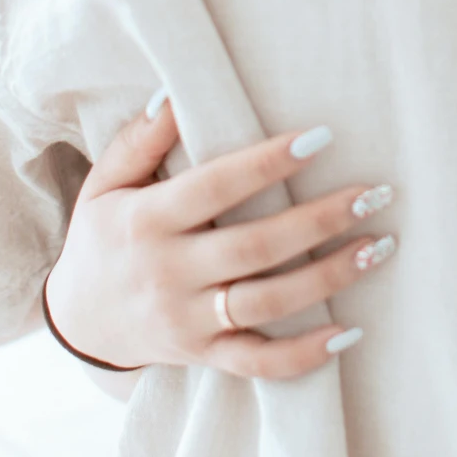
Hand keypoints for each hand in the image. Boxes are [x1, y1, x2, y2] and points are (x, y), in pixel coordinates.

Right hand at [43, 101, 395, 378]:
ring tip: (379, 246)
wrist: (77, 320)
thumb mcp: (105, 182)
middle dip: (321, 219)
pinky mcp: (204, 357)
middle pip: (256, 246)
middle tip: (375, 192)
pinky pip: (259, 364)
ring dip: (329, 277)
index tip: (322, 137)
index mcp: (147, 221)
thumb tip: (175, 92)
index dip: (268, 162)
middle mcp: (169, 274)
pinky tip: (351, 332)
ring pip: (268, 303)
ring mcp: (188, 322)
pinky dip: (305, 354)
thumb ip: (140, 140)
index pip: (216, 186)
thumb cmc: (103, 236)